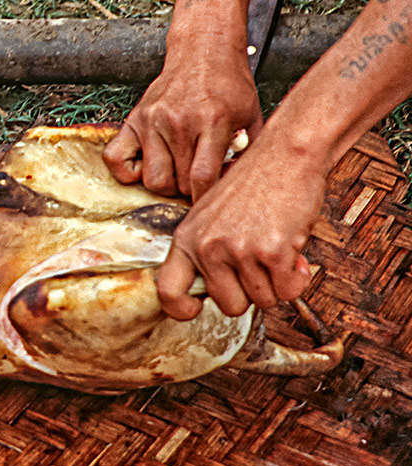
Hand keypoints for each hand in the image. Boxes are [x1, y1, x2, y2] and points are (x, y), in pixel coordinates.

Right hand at [104, 52, 261, 198]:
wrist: (203, 53)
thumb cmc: (228, 87)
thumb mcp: (251, 118)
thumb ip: (247, 154)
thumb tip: (232, 188)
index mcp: (212, 122)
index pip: (202, 177)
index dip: (205, 199)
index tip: (210, 203)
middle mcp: (178, 122)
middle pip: (177, 183)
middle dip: (190, 190)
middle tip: (198, 178)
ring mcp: (151, 121)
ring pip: (152, 179)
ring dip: (166, 183)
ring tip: (178, 170)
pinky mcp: (133, 120)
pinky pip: (115, 159)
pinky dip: (128, 171)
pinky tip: (148, 164)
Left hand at [154, 142, 320, 319]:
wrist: (284, 155)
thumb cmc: (253, 186)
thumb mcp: (210, 216)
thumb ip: (205, 251)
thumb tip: (211, 294)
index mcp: (186, 239)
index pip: (168, 291)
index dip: (181, 309)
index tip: (197, 309)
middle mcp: (207, 247)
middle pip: (230, 306)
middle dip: (251, 294)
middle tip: (261, 268)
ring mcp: (237, 250)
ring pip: (264, 301)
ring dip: (278, 283)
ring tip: (277, 251)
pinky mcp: (271, 251)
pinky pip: (289, 291)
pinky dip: (297, 279)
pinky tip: (295, 254)